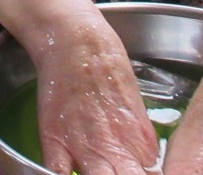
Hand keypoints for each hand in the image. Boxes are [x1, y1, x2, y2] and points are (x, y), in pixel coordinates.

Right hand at [28, 13, 158, 174]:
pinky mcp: (56, 141)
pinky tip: (68, 173)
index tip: (140, 170)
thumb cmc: (108, 65)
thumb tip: (147, 162)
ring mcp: (86, 148)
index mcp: (142, 143)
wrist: (76, 41)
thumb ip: (140, 139)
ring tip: (100, 171)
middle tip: (120, 171)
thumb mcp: (137, 105)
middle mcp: (117, 150)